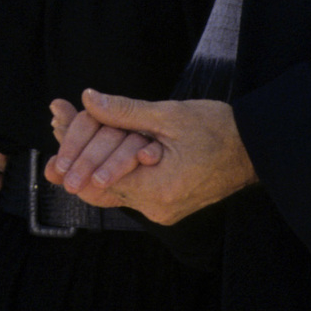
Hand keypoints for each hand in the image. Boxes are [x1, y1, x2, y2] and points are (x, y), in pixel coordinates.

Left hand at [43, 89, 254, 224]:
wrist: (255, 150)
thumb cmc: (218, 129)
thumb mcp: (170, 115)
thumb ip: (126, 112)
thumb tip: (89, 100)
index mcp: (156, 189)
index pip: (97, 177)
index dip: (73, 148)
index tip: (55, 120)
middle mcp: (156, 208)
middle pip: (100, 185)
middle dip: (76, 151)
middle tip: (55, 118)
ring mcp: (161, 210)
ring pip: (113, 187)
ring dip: (93, 157)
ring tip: (68, 124)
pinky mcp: (166, 204)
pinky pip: (130, 187)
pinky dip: (113, 165)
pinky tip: (99, 141)